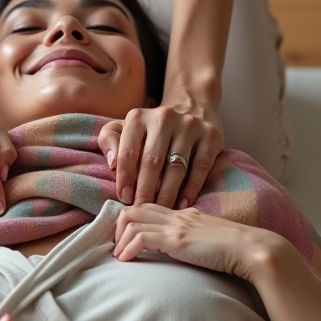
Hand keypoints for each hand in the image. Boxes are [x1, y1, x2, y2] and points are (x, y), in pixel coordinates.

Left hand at [98, 101, 222, 208]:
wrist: (192, 109)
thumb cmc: (151, 130)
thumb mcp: (124, 128)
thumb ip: (109, 141)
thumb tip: (112, 163)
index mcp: (138, 117)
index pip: (128, 151)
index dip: (125, 177)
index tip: (125, 198)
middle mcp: (164, 117)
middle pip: (152, 161)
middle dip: (145, 190)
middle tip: (142, 210)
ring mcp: (190, 125)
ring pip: (176, 167)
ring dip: (167, 193)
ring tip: (161, 211)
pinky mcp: (210, 136)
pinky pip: (200, 167)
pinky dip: (191, 189)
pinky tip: (182, 204)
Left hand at [112, 203, 295, 286]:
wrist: (253, 250)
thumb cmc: (237, 251)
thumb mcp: (209, 241)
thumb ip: (193, 241)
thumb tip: (180, 251)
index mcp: (186, 214)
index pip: (149, 207)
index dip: (131, 219)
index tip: (125, 237)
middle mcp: (178, 214)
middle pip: (135, 208)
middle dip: (119, 226)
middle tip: (117, 245)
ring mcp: (177, 225)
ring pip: (132, 220)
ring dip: (120, 239)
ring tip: (118, 255)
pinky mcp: (176, 239)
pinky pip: (141, 238)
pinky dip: (128, 248)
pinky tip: (125, 260)